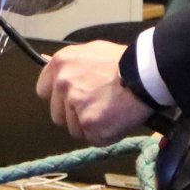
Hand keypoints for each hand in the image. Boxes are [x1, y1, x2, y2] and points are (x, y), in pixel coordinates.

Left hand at [36, 40, 151, 145]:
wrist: (146, 73)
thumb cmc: (124, 61)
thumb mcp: (92, 51)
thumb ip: (72, 64)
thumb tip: (50, 63)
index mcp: (60, 64)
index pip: (43, 91)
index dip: (59, 98)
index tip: (71, 99)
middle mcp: (62, 84)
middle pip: (58, 114)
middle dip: (74, 115)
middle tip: (97, 106)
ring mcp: (74, 105)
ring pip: (74, 128)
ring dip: (90, 126)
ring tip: (110, 111)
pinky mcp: (89, 124)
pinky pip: (92, 138)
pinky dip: (104, 134)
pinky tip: (116, 120)